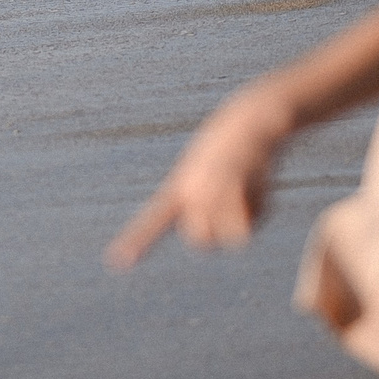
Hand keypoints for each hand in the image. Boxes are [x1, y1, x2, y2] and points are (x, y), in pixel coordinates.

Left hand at [108, 91, 292, 268]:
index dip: (137, 240)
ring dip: (244, 219)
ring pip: (227, 237)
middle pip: (199, 239)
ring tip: (248, 186)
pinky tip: (261, 183)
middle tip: (232, 200)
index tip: (117, 260)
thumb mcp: (213, 172)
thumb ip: (208, 207)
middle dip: (217, 233)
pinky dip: (261, 210)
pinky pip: (248, 225)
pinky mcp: (234, 186)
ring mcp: (209, 189)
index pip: (154, 219)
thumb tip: (219, 236)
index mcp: (178, 186)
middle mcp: (190, 191)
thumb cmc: (231, 145)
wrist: (252, 118)